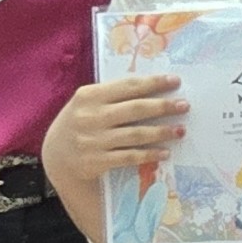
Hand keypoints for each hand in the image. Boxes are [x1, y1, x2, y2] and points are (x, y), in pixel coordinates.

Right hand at [42, 74, 188, 187]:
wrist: (56, 156)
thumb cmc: (79, 122)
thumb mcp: (87, 103)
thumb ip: (112, 95)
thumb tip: (152, 87)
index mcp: (89, 95)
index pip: (127, 86)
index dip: (154, 83)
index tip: (176, 81)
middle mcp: (91, 116)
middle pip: (135, 109)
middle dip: (163, 106)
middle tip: (184, 106)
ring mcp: (93, 140)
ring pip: (135, 134)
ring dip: (161, 132)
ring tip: (180, 130)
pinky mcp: (97, 161)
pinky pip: (129, 157)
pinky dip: (149, 155)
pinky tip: (165, 153)